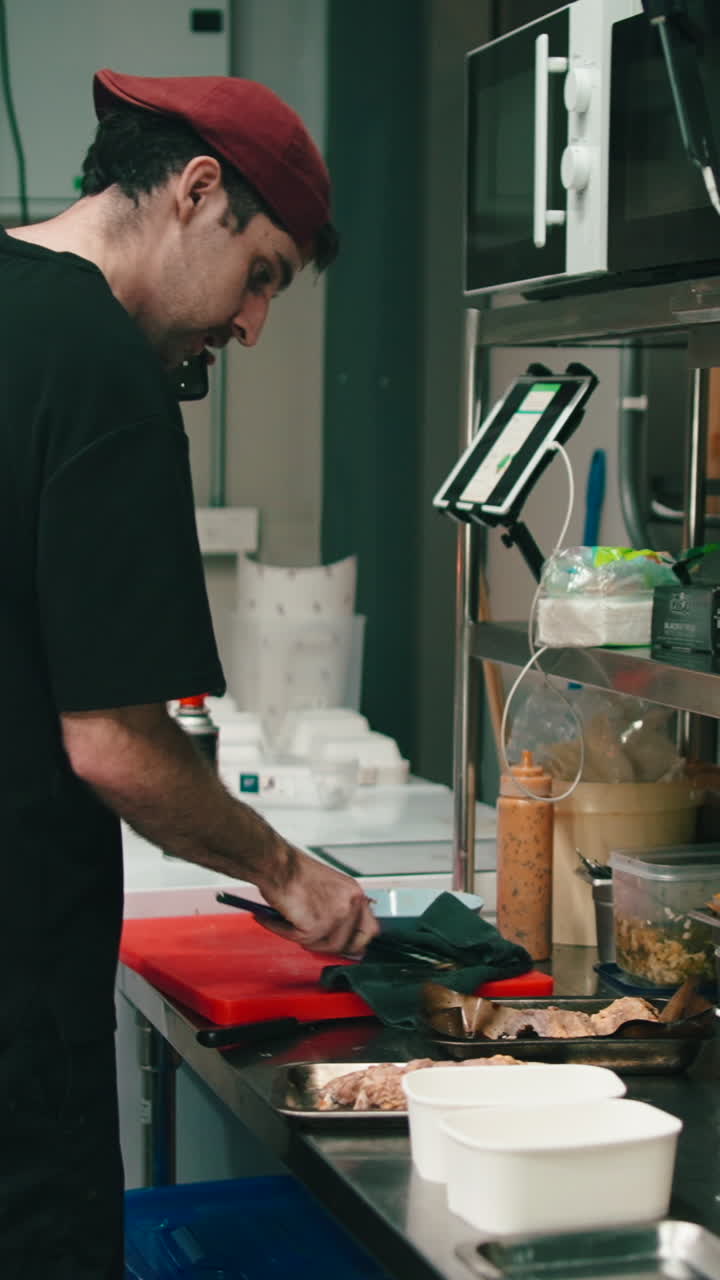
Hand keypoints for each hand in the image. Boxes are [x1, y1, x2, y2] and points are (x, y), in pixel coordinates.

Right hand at [257, 845, 379, 955]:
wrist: (278, 864)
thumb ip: (339, 910)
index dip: (357, 941)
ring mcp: (336, 916)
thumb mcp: (330, 888)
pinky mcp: (316, 926)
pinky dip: (284, 931)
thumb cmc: (295, 871)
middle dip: (333, 947)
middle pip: (353, 944)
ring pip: (327, 947)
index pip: (370, 929)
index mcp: (355, 894)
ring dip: (306, 940)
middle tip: (314, 941)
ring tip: (290, 925)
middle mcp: (350, 904)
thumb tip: (341, 935)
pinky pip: (301, 940)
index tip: (348, 947)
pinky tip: (276, 919)